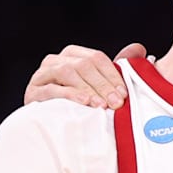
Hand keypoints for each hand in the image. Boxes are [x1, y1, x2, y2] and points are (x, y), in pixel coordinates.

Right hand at [23, 43, 147, 108]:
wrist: (50, 125)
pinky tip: (84, 102)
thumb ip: (116, 68)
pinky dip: (70, 94)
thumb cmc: (78, 103)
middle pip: (83, 64)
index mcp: (73, 54)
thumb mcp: (99, 86)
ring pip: (67, 72)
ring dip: (88, 88)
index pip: (96, 58)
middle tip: (116, 103)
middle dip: (102, 84)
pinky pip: (51, 88)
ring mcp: (42, 74)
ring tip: (101, 105)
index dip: (112, 75)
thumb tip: (139, 48)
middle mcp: (56, 60)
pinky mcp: (33, 91)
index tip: (124, 93)